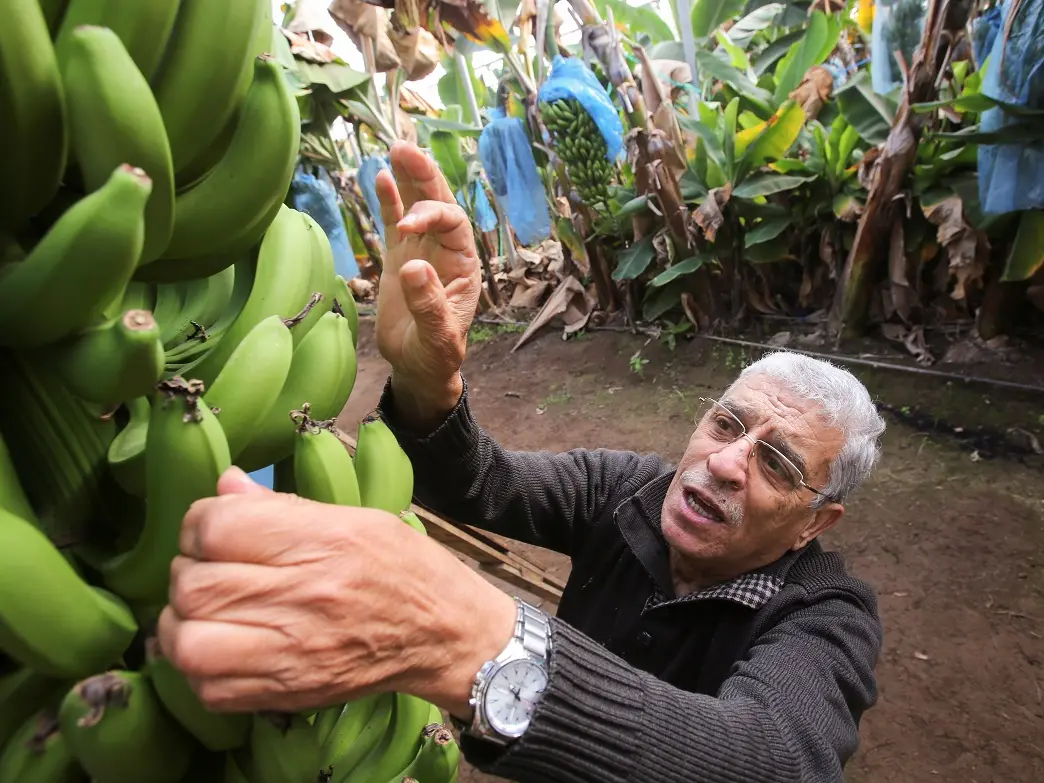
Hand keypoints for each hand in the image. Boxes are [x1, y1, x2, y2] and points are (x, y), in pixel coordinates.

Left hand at [157, 467, 515, 715]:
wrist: (444, 634)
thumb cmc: (403, 568)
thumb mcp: (355, 518)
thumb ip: (282, 506)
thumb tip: (224, 485)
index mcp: (324, 541)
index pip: (218, 526)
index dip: (200, 522)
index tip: (212, 527)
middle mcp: (306, 597)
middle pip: (195, 585)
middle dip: (188, 570)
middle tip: (208, 567)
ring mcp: (294, 652)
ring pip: (189, 641)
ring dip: (182, 622)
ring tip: (204, 610)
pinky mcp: (288, 692)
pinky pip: (207, 688)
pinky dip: (199, 667)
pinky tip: (221, 645)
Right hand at [374, 142, 480, 424]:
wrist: (420, 368)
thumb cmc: (435, 356)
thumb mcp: (437, 338)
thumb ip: (429, 305)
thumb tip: (414, 267)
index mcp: (463, 264)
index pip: (451, 223)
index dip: (429, 216)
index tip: (405, 228)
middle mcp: (444, 251)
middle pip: (438, 203)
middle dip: (424, 176)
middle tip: (405, 148)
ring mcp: (421, 251)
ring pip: (416, 206)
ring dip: (408, 178)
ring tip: (396, 149)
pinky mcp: (399, 258)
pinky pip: (394, 222)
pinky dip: (389, 201)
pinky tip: (381, 177)